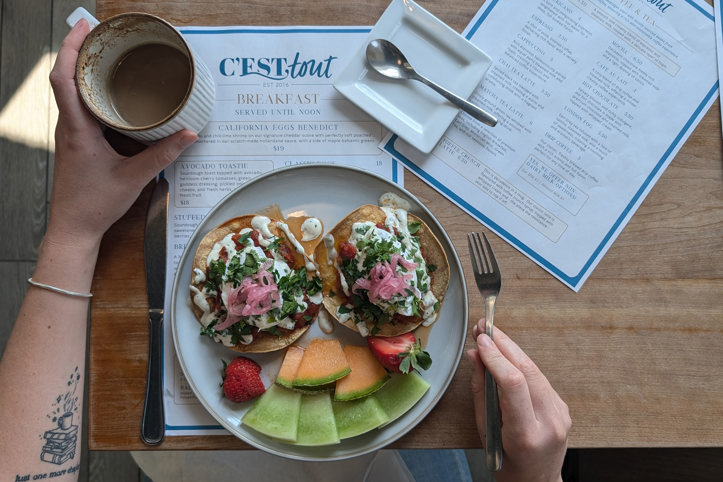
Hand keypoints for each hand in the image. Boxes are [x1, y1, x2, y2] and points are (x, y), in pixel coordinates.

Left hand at [46, 19, 196, 249]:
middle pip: (67, 77)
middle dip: (82, 51)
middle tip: (103, 34)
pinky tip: (114, 95)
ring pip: (74, 93)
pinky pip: (84, 110)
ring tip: (110, 57)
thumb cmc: (94, 205)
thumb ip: (162, 155)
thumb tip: (189, 134)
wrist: (73, 228)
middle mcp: (70, 126)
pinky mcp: (79, 142)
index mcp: (77, 129)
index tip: (86, 29)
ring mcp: (72, 134)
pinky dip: (96, 95)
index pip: (64, 79)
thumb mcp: (133, 177)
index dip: (72, 49)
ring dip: (88, 72)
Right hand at [468, 321, 570, 481]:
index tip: (480, 340)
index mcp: (526, 434)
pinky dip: (522, 364)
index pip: (513, 384)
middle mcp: (549, 423)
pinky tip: (507, 356)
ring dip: (513, 350)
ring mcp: (561, 415)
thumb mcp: (485, 431)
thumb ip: (481, 391)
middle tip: (484, 328)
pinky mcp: (564, 409)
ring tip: (492, 336)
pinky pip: (541, 379)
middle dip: (504, 345)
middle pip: (528, 371)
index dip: (496, 357)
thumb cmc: (506, 463)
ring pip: (536, 371)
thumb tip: (475, 357)